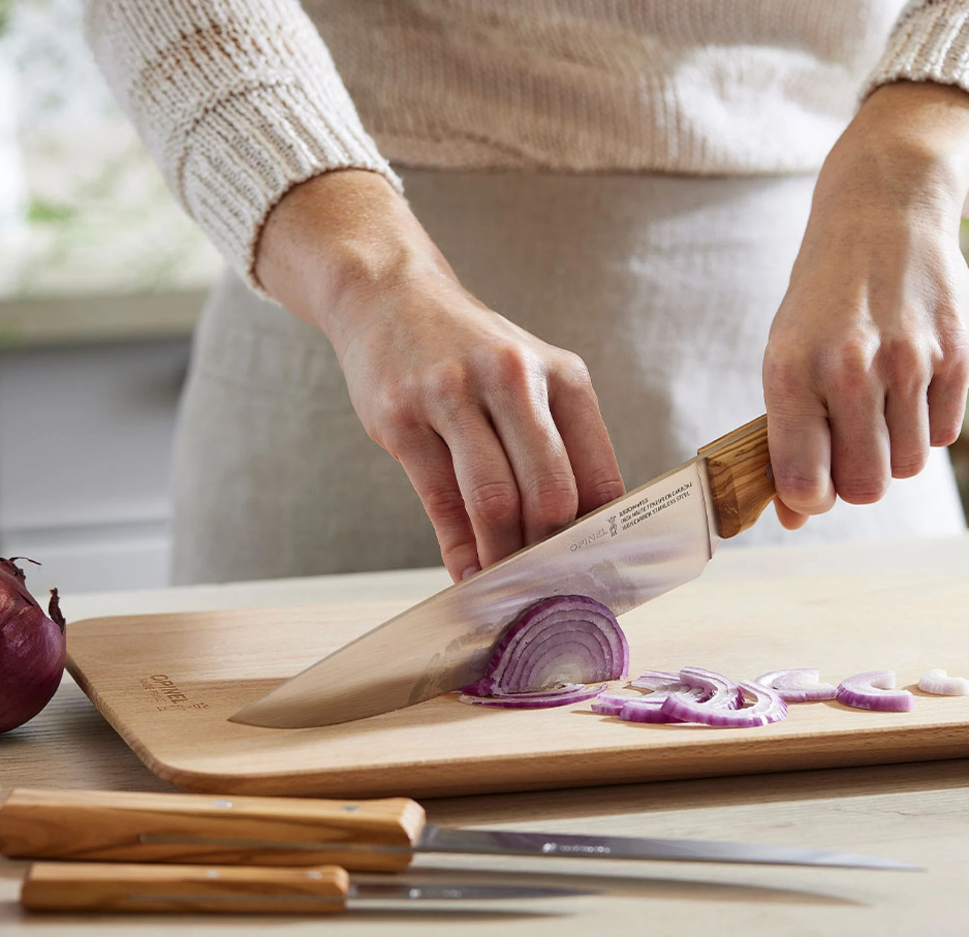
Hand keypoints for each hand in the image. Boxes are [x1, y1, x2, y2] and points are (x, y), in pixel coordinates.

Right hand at [256, 170, 624, 579]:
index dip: (598, 536)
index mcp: (562, 376)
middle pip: (549, 492)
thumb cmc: (470, 353)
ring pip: (492, 500)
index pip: (598, 476)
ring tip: (505, 582)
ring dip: (502, 557)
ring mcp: (452, 395)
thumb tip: (573, 534)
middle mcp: (513, 378)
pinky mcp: (401, 417)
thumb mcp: (530, 379)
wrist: (390, 297)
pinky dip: (458, 548)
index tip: (592, 573)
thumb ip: (555, 446)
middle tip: (546, 585)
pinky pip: (439, 501)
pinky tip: (467, 571)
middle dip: (549, 553)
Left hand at [763, 82, 968, 528]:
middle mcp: (849, 370)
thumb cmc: (820, 301)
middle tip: (846, 450)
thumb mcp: (784, 357)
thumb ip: (787, 437)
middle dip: (854, 481)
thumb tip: (795, 516)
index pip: (805, 481)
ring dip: (891, 454)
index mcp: (791, 373)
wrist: (880, 214)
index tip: (810, 488)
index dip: (808, 500)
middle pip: (865, 487)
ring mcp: (908, 361)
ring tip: (875, 413)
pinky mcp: (956, 353)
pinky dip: (925, 428)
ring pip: (908, 467)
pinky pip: (944, 436)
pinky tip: (906, 392)